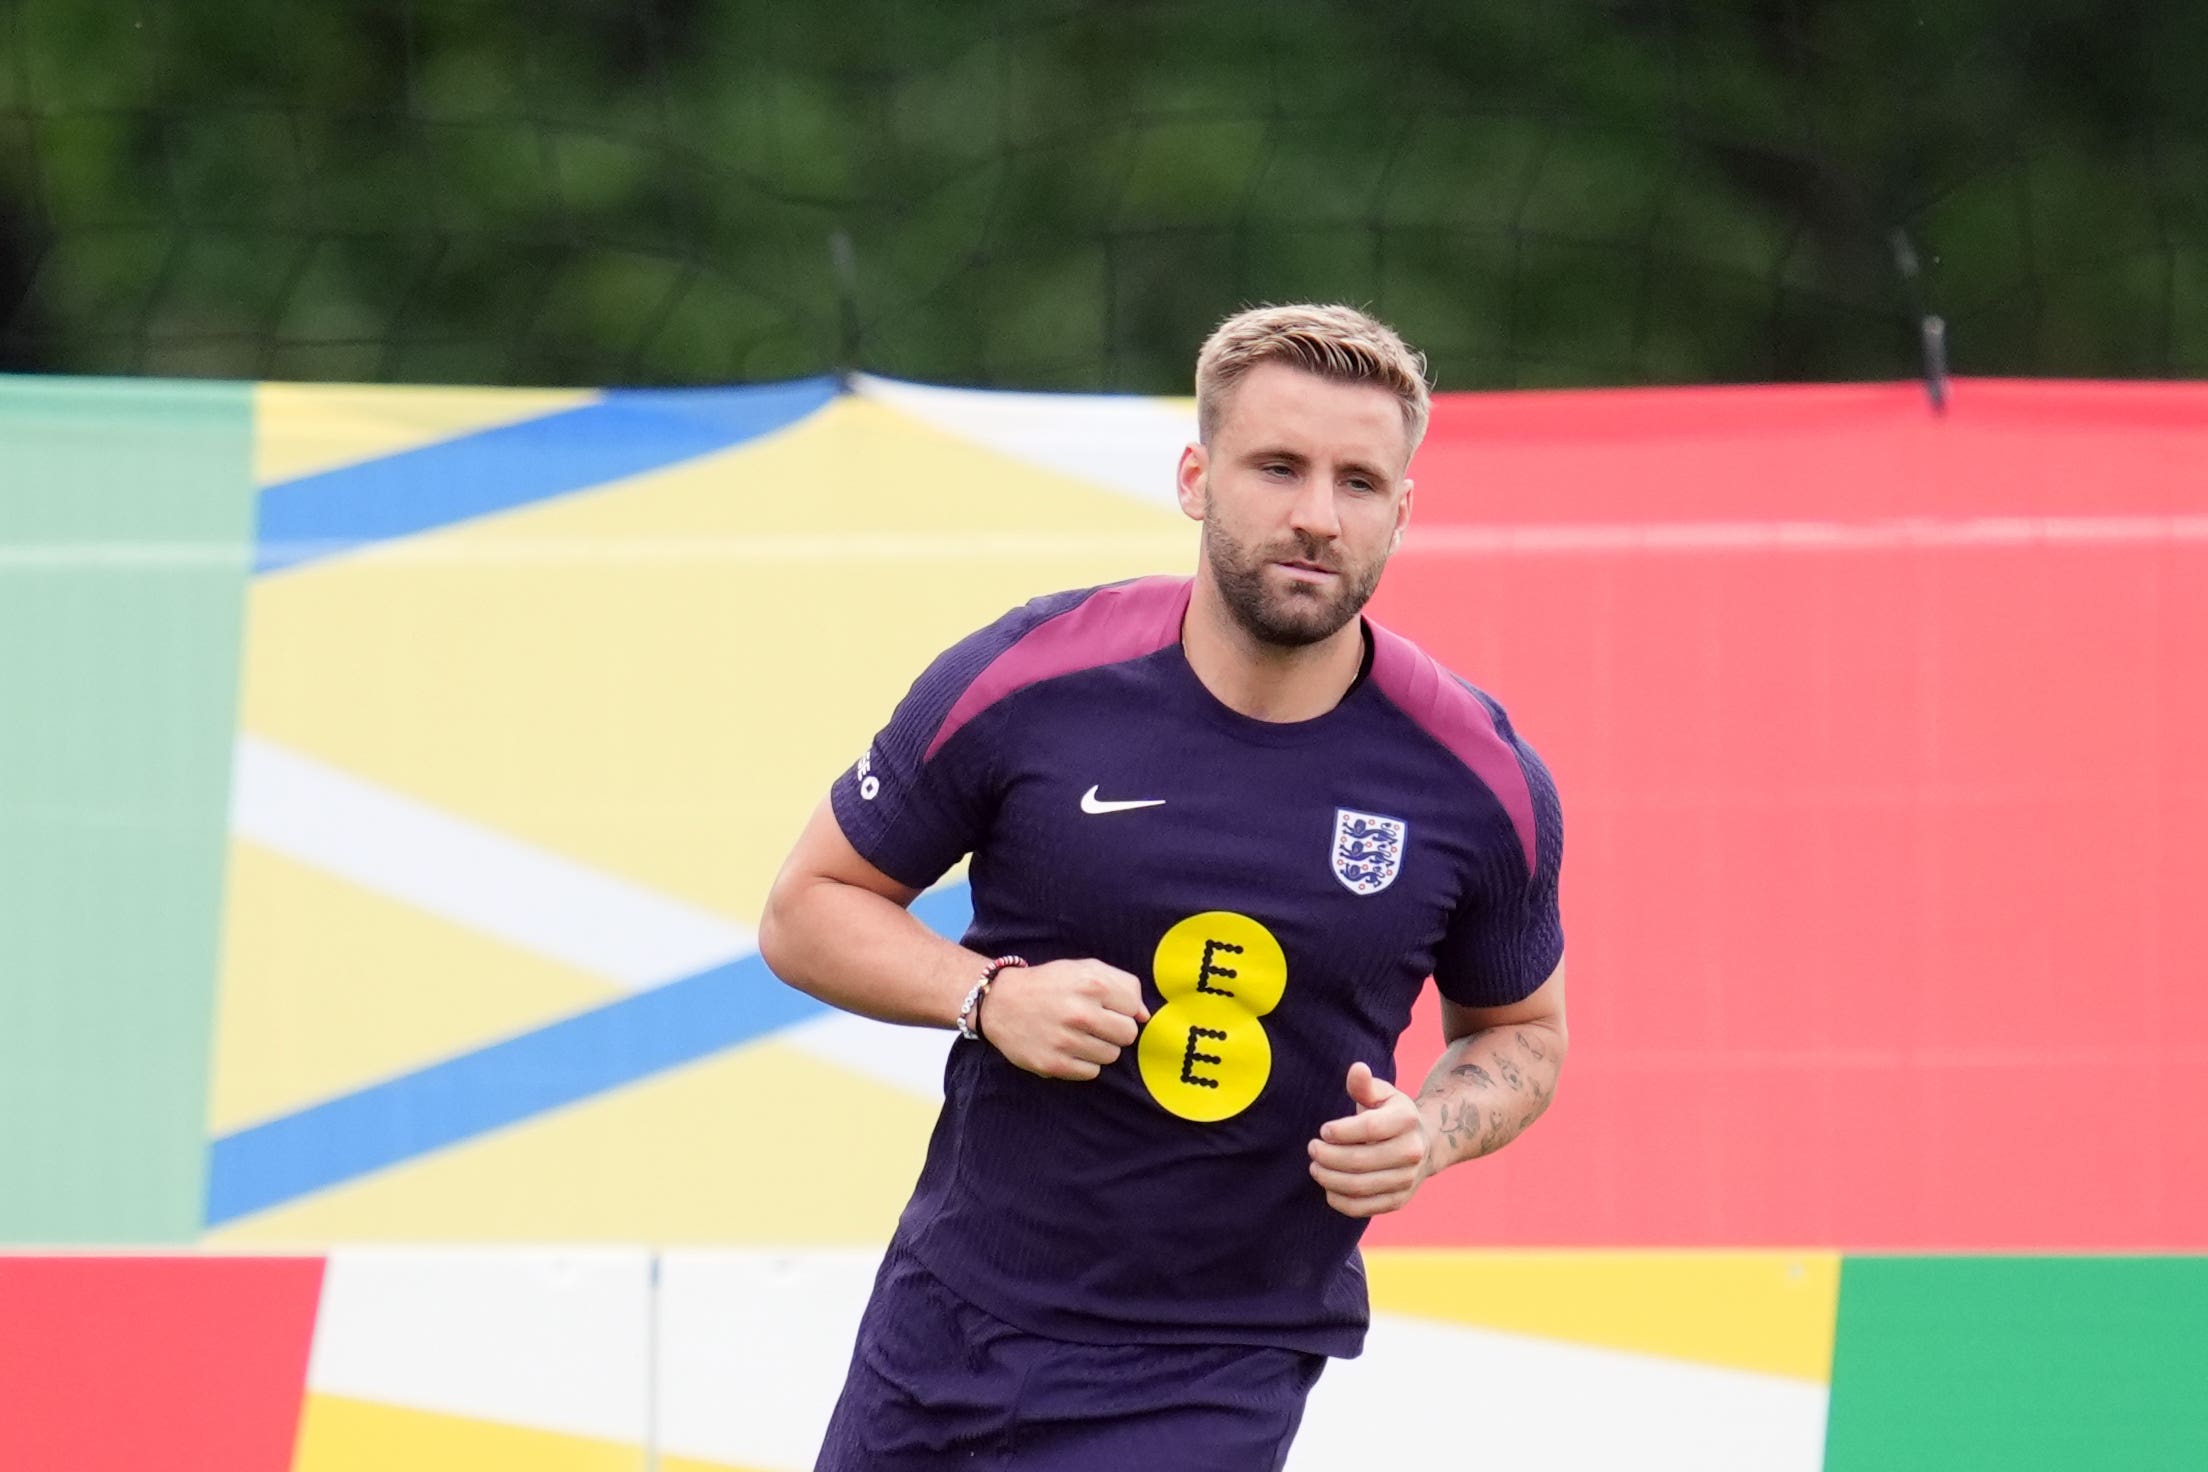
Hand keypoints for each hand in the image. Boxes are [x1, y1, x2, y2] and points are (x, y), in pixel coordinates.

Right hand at [979, 958, 1149, 1080]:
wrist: (1000, 1003)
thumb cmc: (1048, 985)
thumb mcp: (1084, 969)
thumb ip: (1121, 985)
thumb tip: (1145, 1016)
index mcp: (1091, 983)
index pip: (1134, 1008)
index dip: (1122, 1008)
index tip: (1106, 1006)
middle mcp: (1079, 1012)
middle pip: (1127, 1035)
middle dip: (1116, 1030)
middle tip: (1096, 1024)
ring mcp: (1065, 1041)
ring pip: (1111, 1056)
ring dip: (1100, 1047)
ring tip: (1079, 1035)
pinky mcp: (1053, 1064)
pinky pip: (1091, 1073)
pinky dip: (1084, 1063)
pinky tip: (1068, 1048)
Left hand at [1307, 1061, 1430, 1217]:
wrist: (1424, 1144)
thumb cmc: (1391, 1114)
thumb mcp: (1381, 1094)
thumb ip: (1364, 1085)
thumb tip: (1357, 1069)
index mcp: (1406, 1120)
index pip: (1369, 1128)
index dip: (1341, 1131)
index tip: (1323, 1130)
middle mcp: (1412, 1151)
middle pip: (1361, 1160)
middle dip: (1328, 1157)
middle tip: (1312, 1149)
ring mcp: (1407, 1179)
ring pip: (1360, 1186)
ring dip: (1330, 1179)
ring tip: (1316, 1168)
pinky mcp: (1398, 1200)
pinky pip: (1364, 1208)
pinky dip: (1340, 1201)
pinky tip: (1328, 1187)